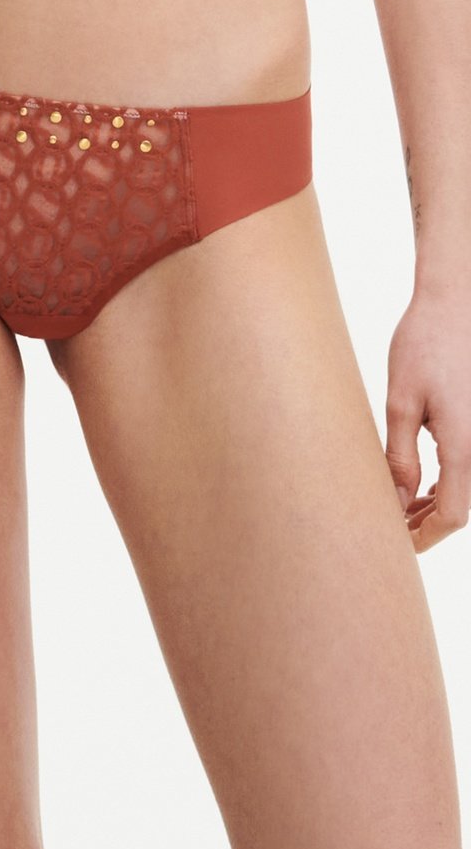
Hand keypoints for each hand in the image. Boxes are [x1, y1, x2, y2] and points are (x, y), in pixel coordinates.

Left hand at [385, 288, 470, 551]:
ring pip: (465, 489)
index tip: (392, 545)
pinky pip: (466, 467)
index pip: (451, 516)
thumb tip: (394, 501)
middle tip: (386, 530)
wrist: (457, 302)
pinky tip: (416, 486)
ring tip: (396, 510)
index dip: (422, 538)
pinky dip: (444, 484)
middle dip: (425, 526)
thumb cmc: (425, 344)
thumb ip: (398, 455)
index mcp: (465, 446)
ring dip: (434, 506)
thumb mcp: (400, 402)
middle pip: (460, 508)